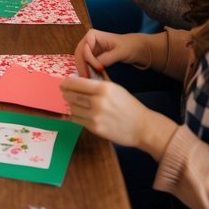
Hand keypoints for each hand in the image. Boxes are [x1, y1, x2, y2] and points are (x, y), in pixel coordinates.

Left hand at [60, 75, 176, 155]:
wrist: (142, 126)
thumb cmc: (129, 105)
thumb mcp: (114, 88)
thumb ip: (96, 84)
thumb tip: (76, 80)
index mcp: (103, 88)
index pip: (75, 82)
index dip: (67, 82)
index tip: (66, 83)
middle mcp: (98, 101)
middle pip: (70, 95)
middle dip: (66, 93)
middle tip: (66, 92)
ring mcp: (95, 116)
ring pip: (72, 108)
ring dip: (71, 105)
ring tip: (76, 103)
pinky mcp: (95, 128)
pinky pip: (77, 120)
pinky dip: (76, 116)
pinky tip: (80, 113)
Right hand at [74, 28, 153, 76]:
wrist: (137, 49)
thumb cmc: (130, 46)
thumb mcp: (120, 52)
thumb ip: (107, 58)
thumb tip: (96, 66)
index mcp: (93, 35)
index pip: (84, 48)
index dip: (89, 59)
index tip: (99, 69)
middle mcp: (89, 41)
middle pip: (79, 54)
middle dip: (82, 66)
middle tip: (88, 79)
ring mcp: (90, 50)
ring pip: (81, 61)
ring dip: (84, 70)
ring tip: (90, 80)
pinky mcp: (94, 57)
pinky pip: (86, 64)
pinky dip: (88, 71)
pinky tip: (92, 78)